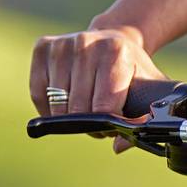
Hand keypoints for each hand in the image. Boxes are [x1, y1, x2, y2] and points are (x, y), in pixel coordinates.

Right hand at [28, 24, 161, 124]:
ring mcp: (61, 44)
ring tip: (86, 111)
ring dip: (69, 118)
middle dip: (89, 124)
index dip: (107, 124)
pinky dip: (49, 109)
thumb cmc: (132, 70)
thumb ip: (144, 121)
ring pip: (56, 103)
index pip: (103, 106)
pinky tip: (66, 105)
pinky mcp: (42, 48)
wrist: (114, 39)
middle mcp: (86, 42)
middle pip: (78, 107)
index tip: (114, 124)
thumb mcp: (148, 91)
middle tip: (100, 120)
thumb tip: (118, 147)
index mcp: (115, 50)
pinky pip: (38, 94)